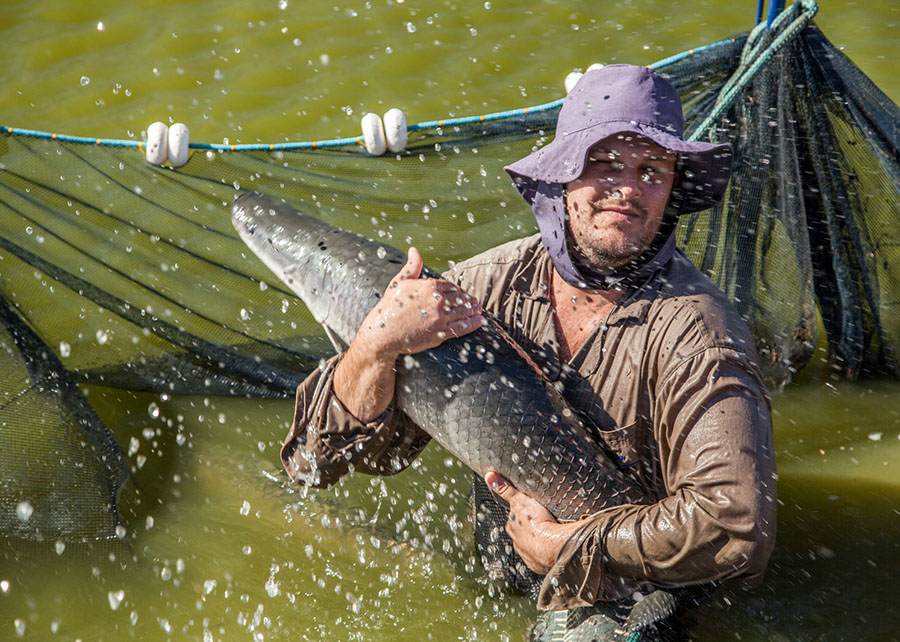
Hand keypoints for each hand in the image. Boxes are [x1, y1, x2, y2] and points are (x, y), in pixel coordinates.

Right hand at [334, 247, 482, 421]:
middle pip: (460, 298)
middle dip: (468, 300)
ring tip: (479, 310)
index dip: (458, 290)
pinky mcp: (441, 333)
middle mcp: (437, 300)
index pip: (450, 286)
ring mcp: (440, 317)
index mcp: (429, 286)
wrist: (383, 333)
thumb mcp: (399, 283)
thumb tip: (414, 249)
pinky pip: (462, 327)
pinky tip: (479, 322)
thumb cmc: (389, 307)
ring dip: (474, 311)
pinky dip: (473, 324)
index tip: (462, 293)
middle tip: (475, 302)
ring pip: (464, 312)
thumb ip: (412, 266)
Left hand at [484, 470, 584, 574]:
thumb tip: (490, 477)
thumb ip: (505, 489)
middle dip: (528, 529)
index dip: (521, 514)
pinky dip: (544, 553)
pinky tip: (551, 547)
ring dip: (537, 541)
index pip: (513, 519)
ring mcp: (528, 555)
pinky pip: (541, 558)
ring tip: (548, 534)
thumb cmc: (538, 523)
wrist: (553, 546)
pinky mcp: (539, 565)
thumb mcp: (520, 500)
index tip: (529, 512)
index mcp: (512, 527)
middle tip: (540, 521)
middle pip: (520, 534)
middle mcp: (517, 543)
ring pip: (530, 546)